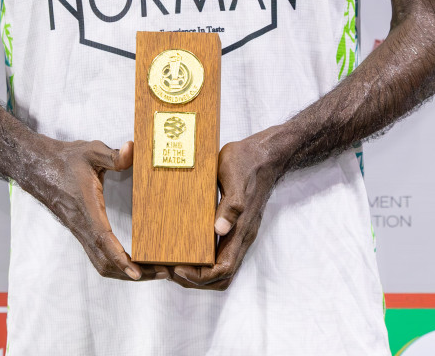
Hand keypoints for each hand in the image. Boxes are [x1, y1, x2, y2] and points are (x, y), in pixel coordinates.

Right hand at [28, 138, 144, 281]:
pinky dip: (116, 264)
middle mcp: (82, 225)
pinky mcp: (81, 232)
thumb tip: (132, 150)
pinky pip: (97, 256)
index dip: (120, 258)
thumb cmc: (66, 160)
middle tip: (162, 273)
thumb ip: (112, 155)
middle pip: (104, 261)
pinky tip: (132, 262)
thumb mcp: (91, 151)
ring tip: (152, 271)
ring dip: (124, 272)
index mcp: (87, 207)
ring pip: (100, 262)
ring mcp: (80, 231)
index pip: (102, 239)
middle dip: (131, 272)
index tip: (137, 273)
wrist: (39, 167)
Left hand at [168, 126, 288, 289]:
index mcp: (242, 230)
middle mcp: (241, 237)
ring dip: (198, 272)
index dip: (198, 276)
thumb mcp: (233, 177)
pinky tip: (184, 247)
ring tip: (174, 262)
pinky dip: (201, 259)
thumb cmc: (246, 162)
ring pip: (220, 268)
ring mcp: (238, 233)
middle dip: (194, 279)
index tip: (176, 267)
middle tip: (169, 268)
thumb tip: (220, 230)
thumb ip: (231, 205)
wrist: (264, 154)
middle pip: (220, 277)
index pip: (222, 270)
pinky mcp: (234, 227)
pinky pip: (219, 252)